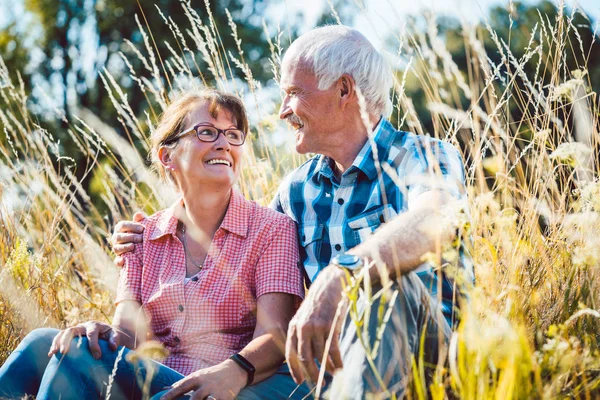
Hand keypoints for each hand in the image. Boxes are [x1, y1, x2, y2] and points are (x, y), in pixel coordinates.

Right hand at [48, 321, 119, 358]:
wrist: (106, 332)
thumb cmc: (110, 335)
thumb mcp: (115, 335)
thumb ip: (115, 339)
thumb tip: (112, 347)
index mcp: (95, 325)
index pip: (92, 334)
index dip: (94, 345)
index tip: (97, 356)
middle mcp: (83, 326)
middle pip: (72, 330)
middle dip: (67, 340)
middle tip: (64, 352)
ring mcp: (76, 329)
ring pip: (64, 332)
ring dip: (58, 342)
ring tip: (54, 353)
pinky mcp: (71, 335)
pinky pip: (60, 337)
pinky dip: (55, 344)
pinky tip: (51, 354)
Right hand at [112, 212, 145, 265]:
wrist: (142, 247)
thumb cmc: (141, 233)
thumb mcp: (141, 226)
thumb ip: (140, 220)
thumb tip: (138, 214)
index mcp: (120, 228)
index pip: (123, 225)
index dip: (132, 226)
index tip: (142, 228)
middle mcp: (116, 238)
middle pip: (119, 237)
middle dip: (130, 237)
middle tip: (141, 238)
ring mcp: (117, 249)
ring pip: (117, 248)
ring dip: (125, 247)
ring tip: (133, 246)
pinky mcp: (119, 259)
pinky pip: (117, 261)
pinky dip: (119, 261)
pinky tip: (123, 261)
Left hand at [160, 359, 246, 399]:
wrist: (234, 371)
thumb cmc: (212, 375)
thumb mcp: (198, 375)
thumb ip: (185, 383)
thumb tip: (168, 389)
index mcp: (197, 378)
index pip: (181, 387)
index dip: (170, 395)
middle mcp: (206, 385)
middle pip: (194, 399)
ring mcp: (216, 392)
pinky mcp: (225, 398)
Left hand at [285, 266, 346, 383]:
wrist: (331, 284)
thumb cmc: (318, 302)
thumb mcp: (304, 316)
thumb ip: (301, 333)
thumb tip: (303, 355)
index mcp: (293, 326)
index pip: (290, 353)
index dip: (295, 369)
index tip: (299, 381)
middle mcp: (303, 328)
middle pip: (304, 358)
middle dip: (311, 373)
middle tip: (318, 382)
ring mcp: (317, 327)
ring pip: (320, 356)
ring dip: (327, 369)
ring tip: (332, 374)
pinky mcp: (330, 326)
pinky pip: (333, 350)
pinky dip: (336, 361)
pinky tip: (339, 367)